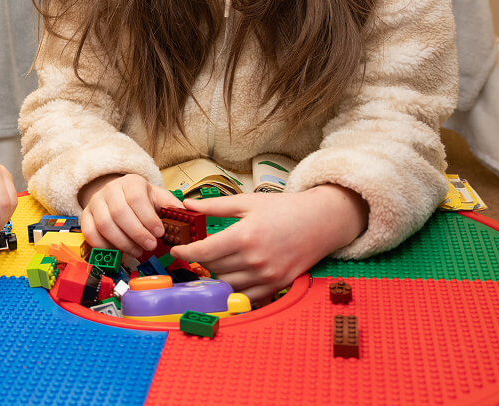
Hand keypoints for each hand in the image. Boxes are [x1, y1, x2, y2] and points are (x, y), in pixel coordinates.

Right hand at [78, 173, 181, 255]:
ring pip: (104, 225)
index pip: (136, 198)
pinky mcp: (85, 216)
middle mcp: (110, 190)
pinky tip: (120, 251)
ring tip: (137, 251)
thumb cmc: (142, 200)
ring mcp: (95, 203)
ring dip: (123, 243)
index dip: (147, 218)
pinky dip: (105, 246)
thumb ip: (172, 207)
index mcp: (131, 182)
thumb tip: (188, 217)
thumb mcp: (159, 198)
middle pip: (119, 213)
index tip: (159, 233)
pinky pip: (90, 233)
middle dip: (137, 233)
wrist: (118, 195)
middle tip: (150, 246)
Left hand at [169, 185, 368, 299]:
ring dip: (217, 274)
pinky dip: (235, 288)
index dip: (185, 253)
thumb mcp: (247, 202)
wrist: (321, 222)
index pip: (204, 252)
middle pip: (213, 268)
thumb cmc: (284, 209)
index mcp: (244, 236)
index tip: (176, 251)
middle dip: (200, 260)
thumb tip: (187, 205)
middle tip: (195, 253)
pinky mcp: (277, 285)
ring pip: (227, 284)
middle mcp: (255, 259)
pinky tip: (232, 276)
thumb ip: (215, 206)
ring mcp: (267, 276)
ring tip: (216, 262)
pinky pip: (246, 296)